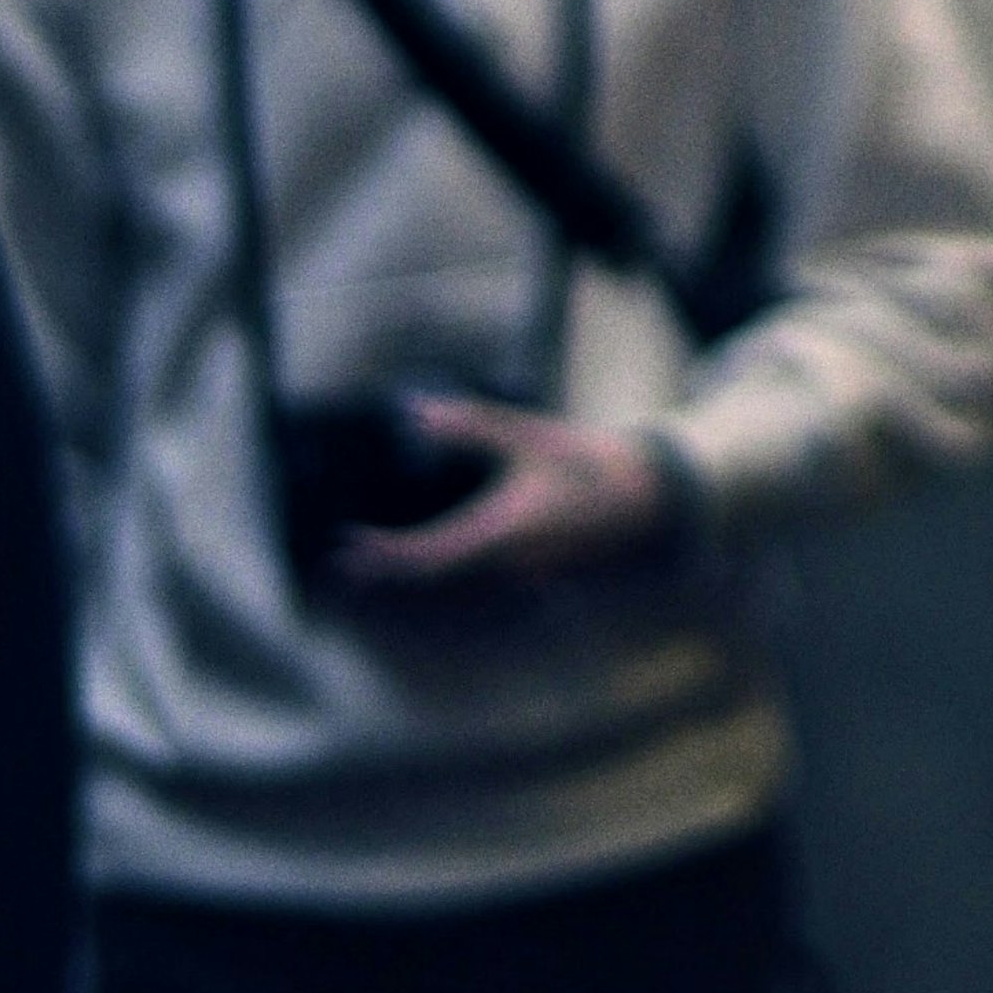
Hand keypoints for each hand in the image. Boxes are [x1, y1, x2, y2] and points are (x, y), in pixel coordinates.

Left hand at [333, 399, 679, 596]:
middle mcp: (504, 563)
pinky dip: (449, 567)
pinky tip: (435, 555)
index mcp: (498, 533)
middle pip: (433, 576)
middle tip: (348, 562)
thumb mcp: (525, 436)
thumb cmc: (584, 462)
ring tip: (379, 560)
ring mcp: (521, 573)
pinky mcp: (533, 571)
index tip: (350, 545)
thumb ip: (468, 425)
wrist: (644, 497)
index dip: (384, 555)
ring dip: (417, 570)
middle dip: (389, 568)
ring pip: (455, 580)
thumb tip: (414, 411)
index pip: (426, 557)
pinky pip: (480, 577)